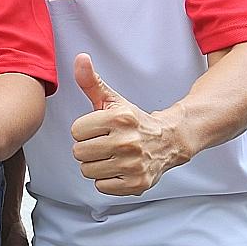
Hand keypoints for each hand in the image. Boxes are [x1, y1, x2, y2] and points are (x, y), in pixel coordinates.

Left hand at [70, 53, 184, 195]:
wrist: (170, 140)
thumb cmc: (133, 121)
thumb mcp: (112, 99)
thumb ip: (91, 81)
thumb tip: (80, 58)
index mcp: (119, 118)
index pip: (76, 131)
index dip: (85, 131)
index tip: (99, 129)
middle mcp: (127, 141)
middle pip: (79, 153)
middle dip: (88, 148)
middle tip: (105, 144)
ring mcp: (133, 164)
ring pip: (87, 171)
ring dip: (96, 165)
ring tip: (112, 156)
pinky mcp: (137, 184)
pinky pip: (101, 187)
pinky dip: (107, 181)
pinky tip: (119, 169)